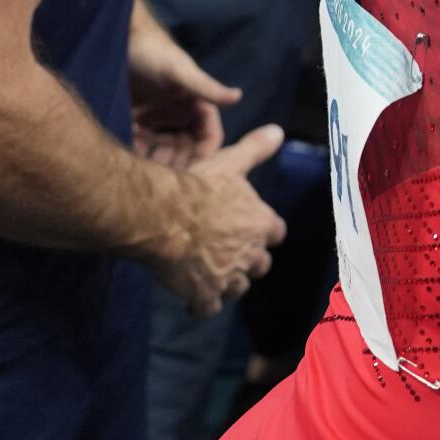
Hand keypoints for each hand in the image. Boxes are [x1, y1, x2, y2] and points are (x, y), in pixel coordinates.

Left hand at [126, 11, 234, 167]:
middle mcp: (179, 116)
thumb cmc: (153, 53)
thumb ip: (206, 87)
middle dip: (178, 166)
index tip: (192, 175)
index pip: (209, 140)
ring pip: (162, 151)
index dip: (203, 158)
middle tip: (161, 180)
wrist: (116, 39)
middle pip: (185, 151)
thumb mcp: (180, 72)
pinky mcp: (135, 120)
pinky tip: (124, 161)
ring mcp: (157, 119)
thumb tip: (238, 96)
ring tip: (142, 174)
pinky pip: (140, 144)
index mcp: (197, 107)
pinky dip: (136, 155)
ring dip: (156, 163)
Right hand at [154, 125, 287, 319]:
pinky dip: (202, 306)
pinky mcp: (203, 294)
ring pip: (238, 288)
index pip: (276, 232)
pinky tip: (192, 301)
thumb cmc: (197, 187)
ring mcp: (227, 276)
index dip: (266, 233)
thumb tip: (277, 131)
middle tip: (231, 256)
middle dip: (250, 262)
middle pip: (261, 265)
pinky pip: (208, 308)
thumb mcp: (230, 162)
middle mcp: (250, 253)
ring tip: (213, 278)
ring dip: (228, 284)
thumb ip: (255, 149)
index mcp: (261, 223)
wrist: (161, 217)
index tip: (256, 232)